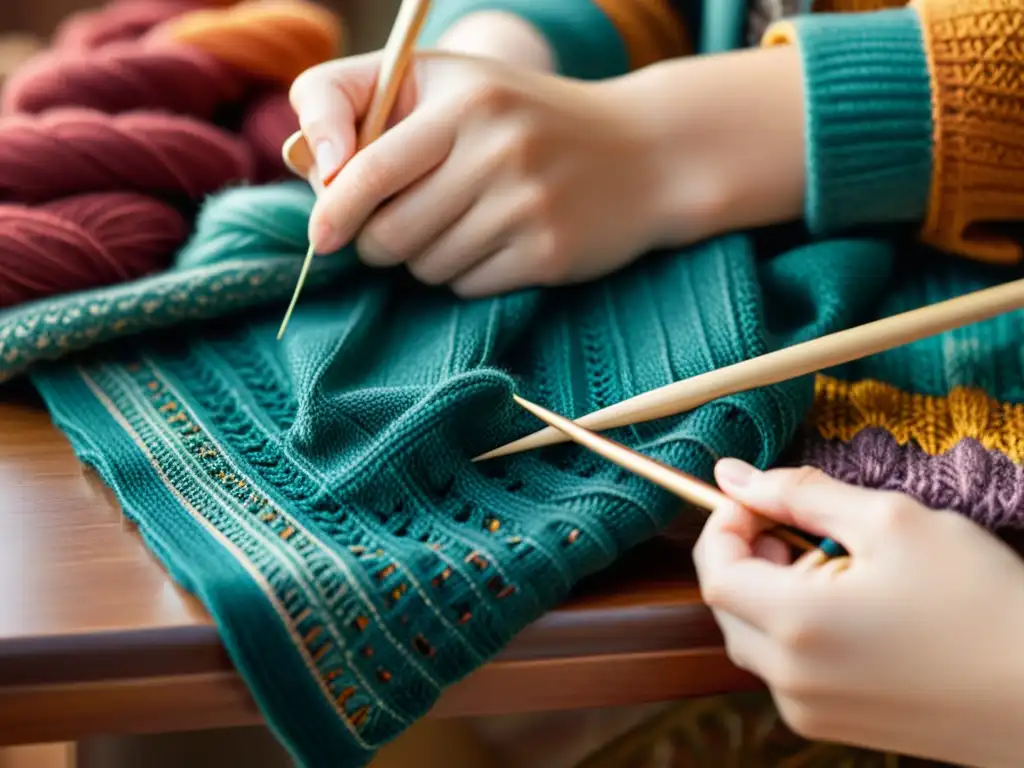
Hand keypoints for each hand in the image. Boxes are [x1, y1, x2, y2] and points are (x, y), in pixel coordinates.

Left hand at [288, 49, 684, 296]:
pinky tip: (496, 243)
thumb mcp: (453, 86)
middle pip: (388, 233)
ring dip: (424, 259)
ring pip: (424, 266)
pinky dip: (464, 275)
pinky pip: (465, 287)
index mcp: (463, 96)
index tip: (321, 236)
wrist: (644, 153)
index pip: (368, 169)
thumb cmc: (523, 118)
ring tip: (462, 224)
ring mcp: (527, 203)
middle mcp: (496, 146)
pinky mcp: (548, 252)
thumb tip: (316, 178)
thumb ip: (370, 110)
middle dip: (375, 242)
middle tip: (394, 230)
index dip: (331, 208)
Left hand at [694, 460, 1023, 766]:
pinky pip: (784, 667)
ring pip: (752, 635)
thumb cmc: (982, 601)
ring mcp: (808, 710)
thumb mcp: (890, 521)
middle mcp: (789, 679)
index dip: (725, 524)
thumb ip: (799, 494)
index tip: (757, 499)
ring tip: (843, 568)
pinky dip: (796, 628)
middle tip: (807, 529)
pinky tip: (856, 610)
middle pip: (727, 603)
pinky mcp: (832, 725)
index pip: (714, 570)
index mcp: (796, 625)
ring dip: (775, 591)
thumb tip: (732, 475)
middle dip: (751, 555)